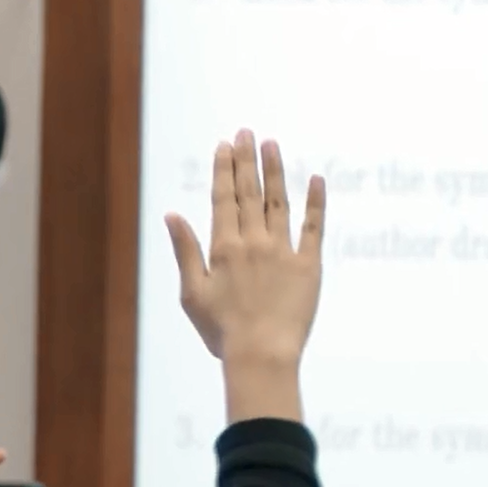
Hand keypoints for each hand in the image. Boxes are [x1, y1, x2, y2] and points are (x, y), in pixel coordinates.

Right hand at [165, 129, 325, 365]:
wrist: (262, 354)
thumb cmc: (222, 330)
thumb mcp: (192, 292)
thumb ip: (185, 250)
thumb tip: (172, 215)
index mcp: (224, 248)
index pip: (223, 199)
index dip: (223, 170)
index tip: (224, 146)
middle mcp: (253, 242)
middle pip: (250, 193)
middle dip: (246, 160)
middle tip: (246, 132)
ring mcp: (283, 251)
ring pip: (279, 202)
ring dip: (275, 171)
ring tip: (271, 145)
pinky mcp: (308, 266)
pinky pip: (313, 227)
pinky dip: (316, 202)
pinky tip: (315, 179)